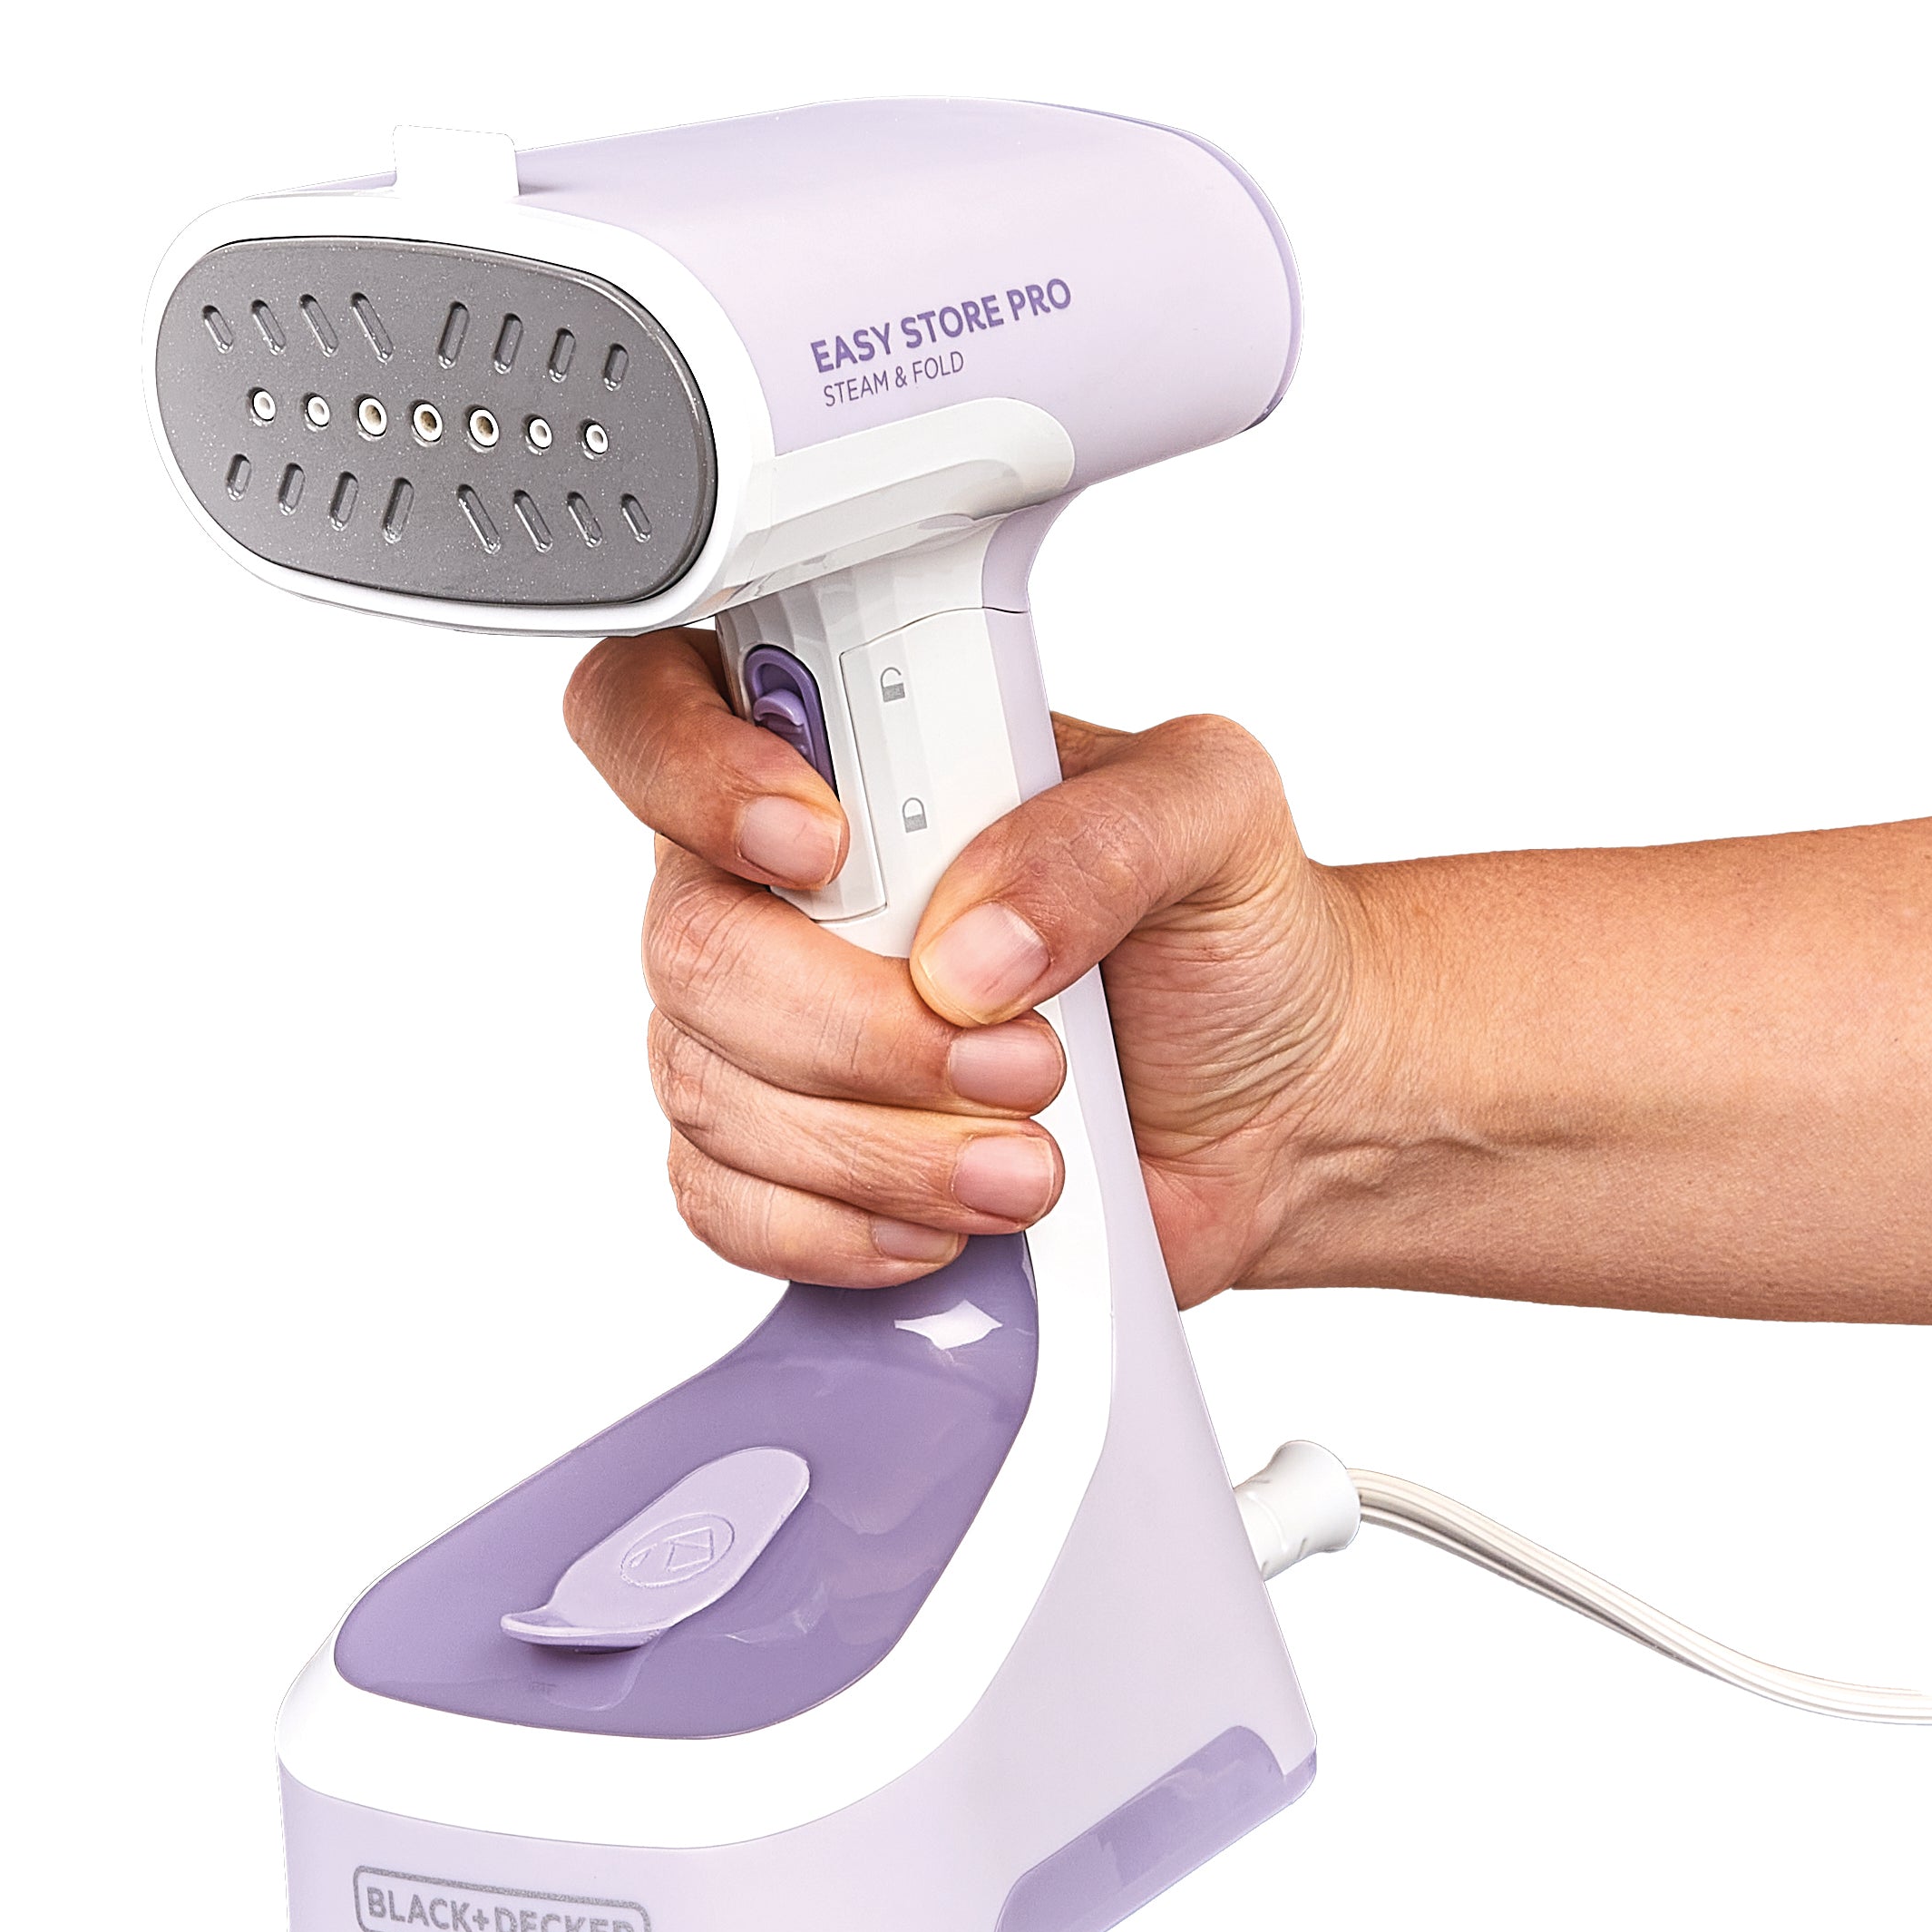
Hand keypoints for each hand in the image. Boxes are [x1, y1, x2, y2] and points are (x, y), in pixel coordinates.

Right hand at [561, 631, 1373, 1301]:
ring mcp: (767, 1027)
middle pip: (691, 944)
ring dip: (880, 1147)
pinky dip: (840, 1228)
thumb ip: (1107, 835)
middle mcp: (781, 887)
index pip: (657, 703)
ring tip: (1031, 1160)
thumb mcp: (1217, 817)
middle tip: (1024, 1059)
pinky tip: (947, 1220)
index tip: (822, 847)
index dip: (694, 771)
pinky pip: (724, 1203)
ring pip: (707, 1088)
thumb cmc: (1229, 934)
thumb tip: (973, 946)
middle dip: (861, 1028)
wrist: (1274, 1107)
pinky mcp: (786, 1160)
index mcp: (853, 753)